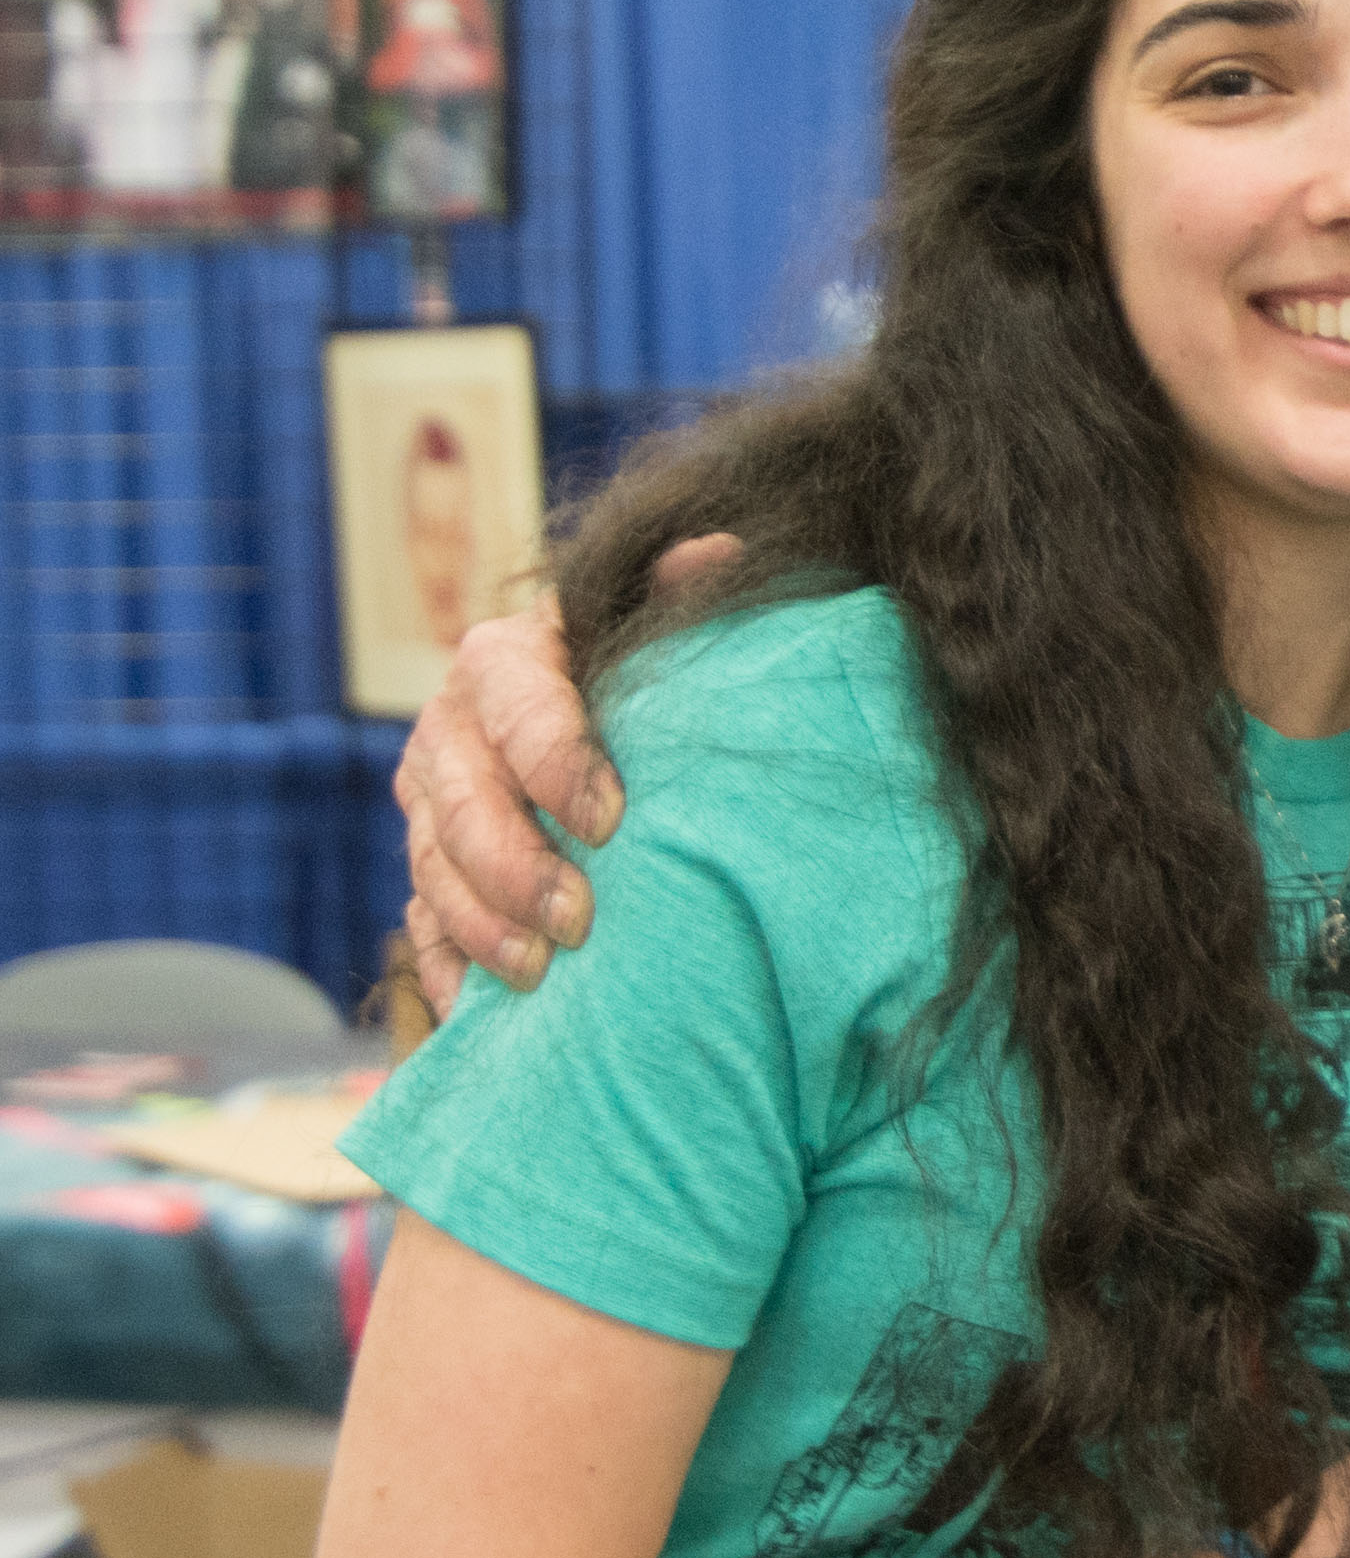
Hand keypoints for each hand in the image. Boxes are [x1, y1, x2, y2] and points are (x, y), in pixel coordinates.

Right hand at [390, 536, 736, 1010]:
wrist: (587, 717)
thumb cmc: (639, 677)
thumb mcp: (655, 631)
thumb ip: (682, 600)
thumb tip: (722, 554)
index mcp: (504, 659)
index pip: (518, 704)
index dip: (556, 759)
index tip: (610, 818)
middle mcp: (450, 727)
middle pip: (463, 799)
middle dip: (515, 864)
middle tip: (577, 920)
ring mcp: (427, 802)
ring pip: (432, 866)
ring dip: (481, 923)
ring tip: (538, 971)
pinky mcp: (426, 865)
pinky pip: (419, 920)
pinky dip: (447, 963)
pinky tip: (483, 1002)